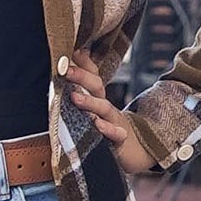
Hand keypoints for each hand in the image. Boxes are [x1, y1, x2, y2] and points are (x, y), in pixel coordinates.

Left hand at [60, 54, 152, 175]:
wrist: (135, 149)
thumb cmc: (108, 126)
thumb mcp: (95, 107)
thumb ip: (83, 87)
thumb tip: (74, 57)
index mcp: (98, 97)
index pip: (91, 74)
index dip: (82, 62)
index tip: (70, 51)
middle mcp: (106, 106)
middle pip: (96, 87)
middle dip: (81, 76)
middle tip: (65, 70)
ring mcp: (115, 122)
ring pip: (104, 108)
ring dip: (90, 102)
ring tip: (74, 97)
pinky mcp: (120, 140)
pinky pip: (116, 134)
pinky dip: (109, 129)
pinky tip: (98, 125)